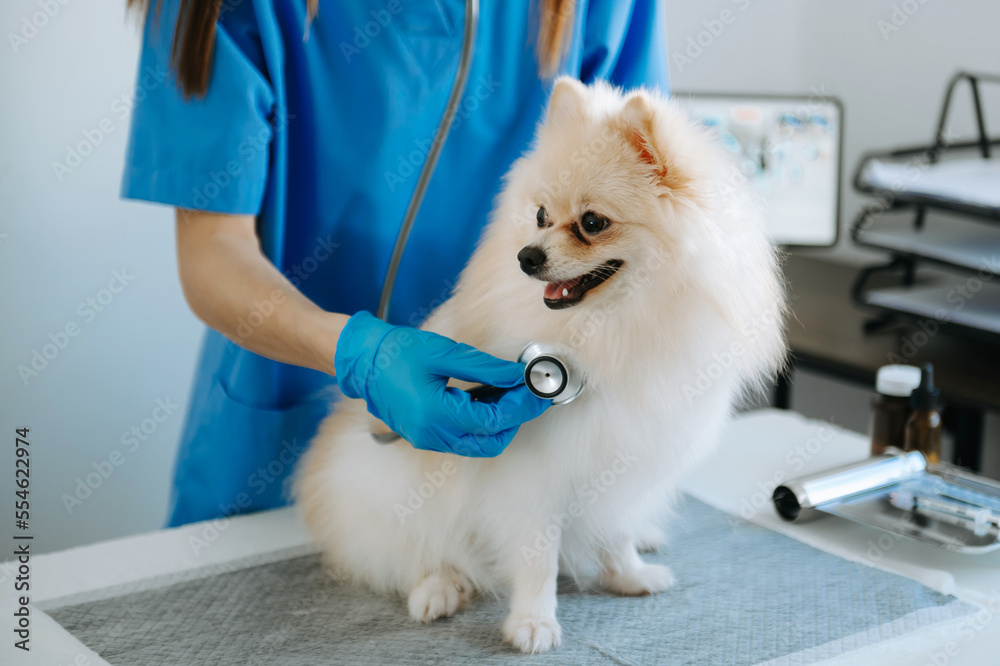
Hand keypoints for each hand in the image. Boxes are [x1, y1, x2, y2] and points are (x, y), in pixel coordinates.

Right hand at [334, 311, 549, 455]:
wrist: (364, 361)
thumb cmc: (396, 353)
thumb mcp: (444, 353)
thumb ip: (484, 367)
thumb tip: (516, 375)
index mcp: (435, 415)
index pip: (493, 421)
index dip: (519, 407)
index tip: (535, 390)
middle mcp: (432, 435)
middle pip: (490, 441)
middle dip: (514, 419)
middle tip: (528, 394)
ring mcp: (427, 439)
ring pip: (478, 444)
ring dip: (499, 423)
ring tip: (510, 394)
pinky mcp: (426, 436)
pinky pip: (463, 439)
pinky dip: (481, 424)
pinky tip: (489, 400)